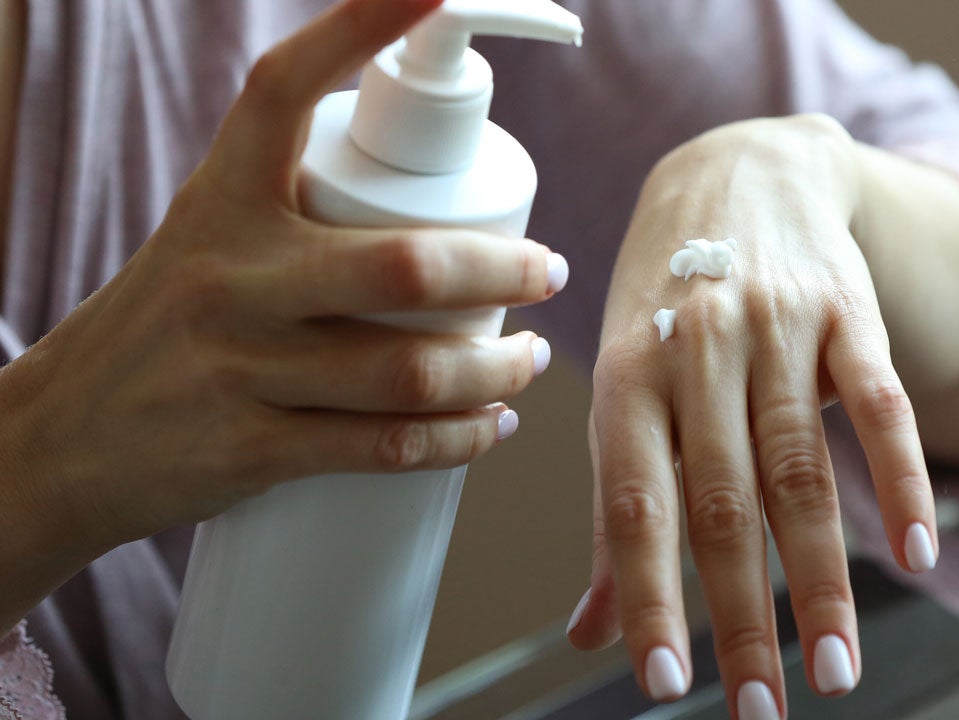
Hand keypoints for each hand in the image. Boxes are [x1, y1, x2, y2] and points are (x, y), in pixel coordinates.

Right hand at [0, 0, 565, 626]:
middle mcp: (228, 277)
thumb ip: (292, 211)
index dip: (361, 29)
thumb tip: (426, 195)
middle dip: (502, 270)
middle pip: (404, 267)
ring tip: (529, 358)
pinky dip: (458, 437)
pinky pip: (383, 447)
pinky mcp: (248, 453)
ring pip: (409, 370)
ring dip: (497, 367)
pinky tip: (490, 425)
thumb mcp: (207, 240)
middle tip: (547, 272)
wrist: (60, 441)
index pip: (283, 90)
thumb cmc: (163, 328)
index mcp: (220, 202)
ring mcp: (237, 368)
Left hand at [567, 115, 958, 717]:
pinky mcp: (845, 310)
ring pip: (803, 466)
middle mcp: (697, 350)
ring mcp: (776, 326)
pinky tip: (921, 553)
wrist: (737, 168)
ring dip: (824, 576)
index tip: (666, 682)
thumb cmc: (667, 299)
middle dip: (745, 613)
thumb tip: (592, 631)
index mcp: (625, 377)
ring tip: (837, 668)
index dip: (648, 593)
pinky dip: (900, 479)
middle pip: (725, 501)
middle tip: (763, 707)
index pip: (633, 502)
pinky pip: (877, 402)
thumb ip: (615, 508)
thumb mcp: (624, 385)